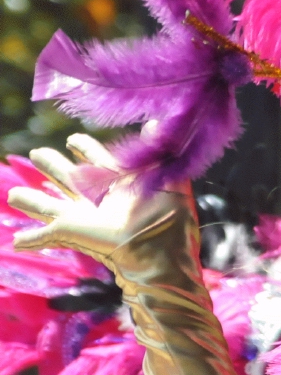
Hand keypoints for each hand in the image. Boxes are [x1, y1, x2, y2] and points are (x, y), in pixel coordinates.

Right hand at [7, 135, 189, 268]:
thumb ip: (160, 152)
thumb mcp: (170, 181)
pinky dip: (30, 239)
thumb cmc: (170, 220)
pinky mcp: (70, 230)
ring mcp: (81, 215)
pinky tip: (16, 242)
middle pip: (67, 176)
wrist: (160, 252)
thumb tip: (156, 122)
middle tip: (37, 153)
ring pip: (47, 204)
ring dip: (30, 200)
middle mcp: (96, 198)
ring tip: (13, 196)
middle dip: (51, 164)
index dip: (85, 148)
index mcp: (119, 183)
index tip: (75, 141)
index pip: (97, 158)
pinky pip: (44, 235)